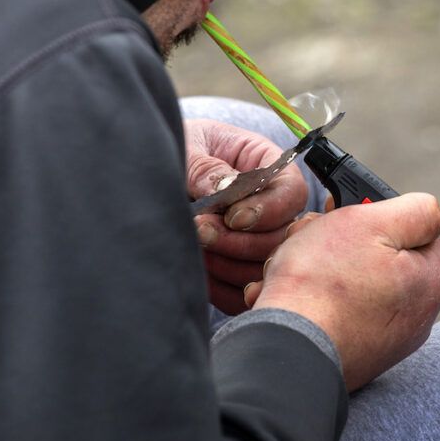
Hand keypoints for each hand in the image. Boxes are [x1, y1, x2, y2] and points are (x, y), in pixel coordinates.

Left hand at [184, 118, 310, 314]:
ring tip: (194, 246)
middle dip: (242, 241)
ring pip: (264, 269)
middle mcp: (269, 205)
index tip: (233, 217)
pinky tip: (196, 270)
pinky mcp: (234, 268)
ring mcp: (254, 239)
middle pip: (282, 237)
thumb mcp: (187, 147)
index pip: (292, 192)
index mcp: (265, 164)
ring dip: (229, 265)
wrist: (147, 170)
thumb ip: (206, 168)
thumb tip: (224, 190)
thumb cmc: (174, 147)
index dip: (270, 210)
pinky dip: (220, 288)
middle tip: (201, 230)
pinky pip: (241, 294)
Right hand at [244, 193, 439, 391]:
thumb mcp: (370, 223)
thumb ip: (413, 210)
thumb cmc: (324, 283)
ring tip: (294, 270)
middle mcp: (415, 316)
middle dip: (341, 241)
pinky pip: (337, 313)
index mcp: (429, 282)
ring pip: (352, 282)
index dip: (375, 213)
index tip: (342, 213)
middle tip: (310, 240)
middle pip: (378, 254)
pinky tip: (293, 299)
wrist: (288, 349)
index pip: (412, 227)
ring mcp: (384, 341)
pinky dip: (314, 301)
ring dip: (321, 269)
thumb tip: (428, 211)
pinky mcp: (354, 356)